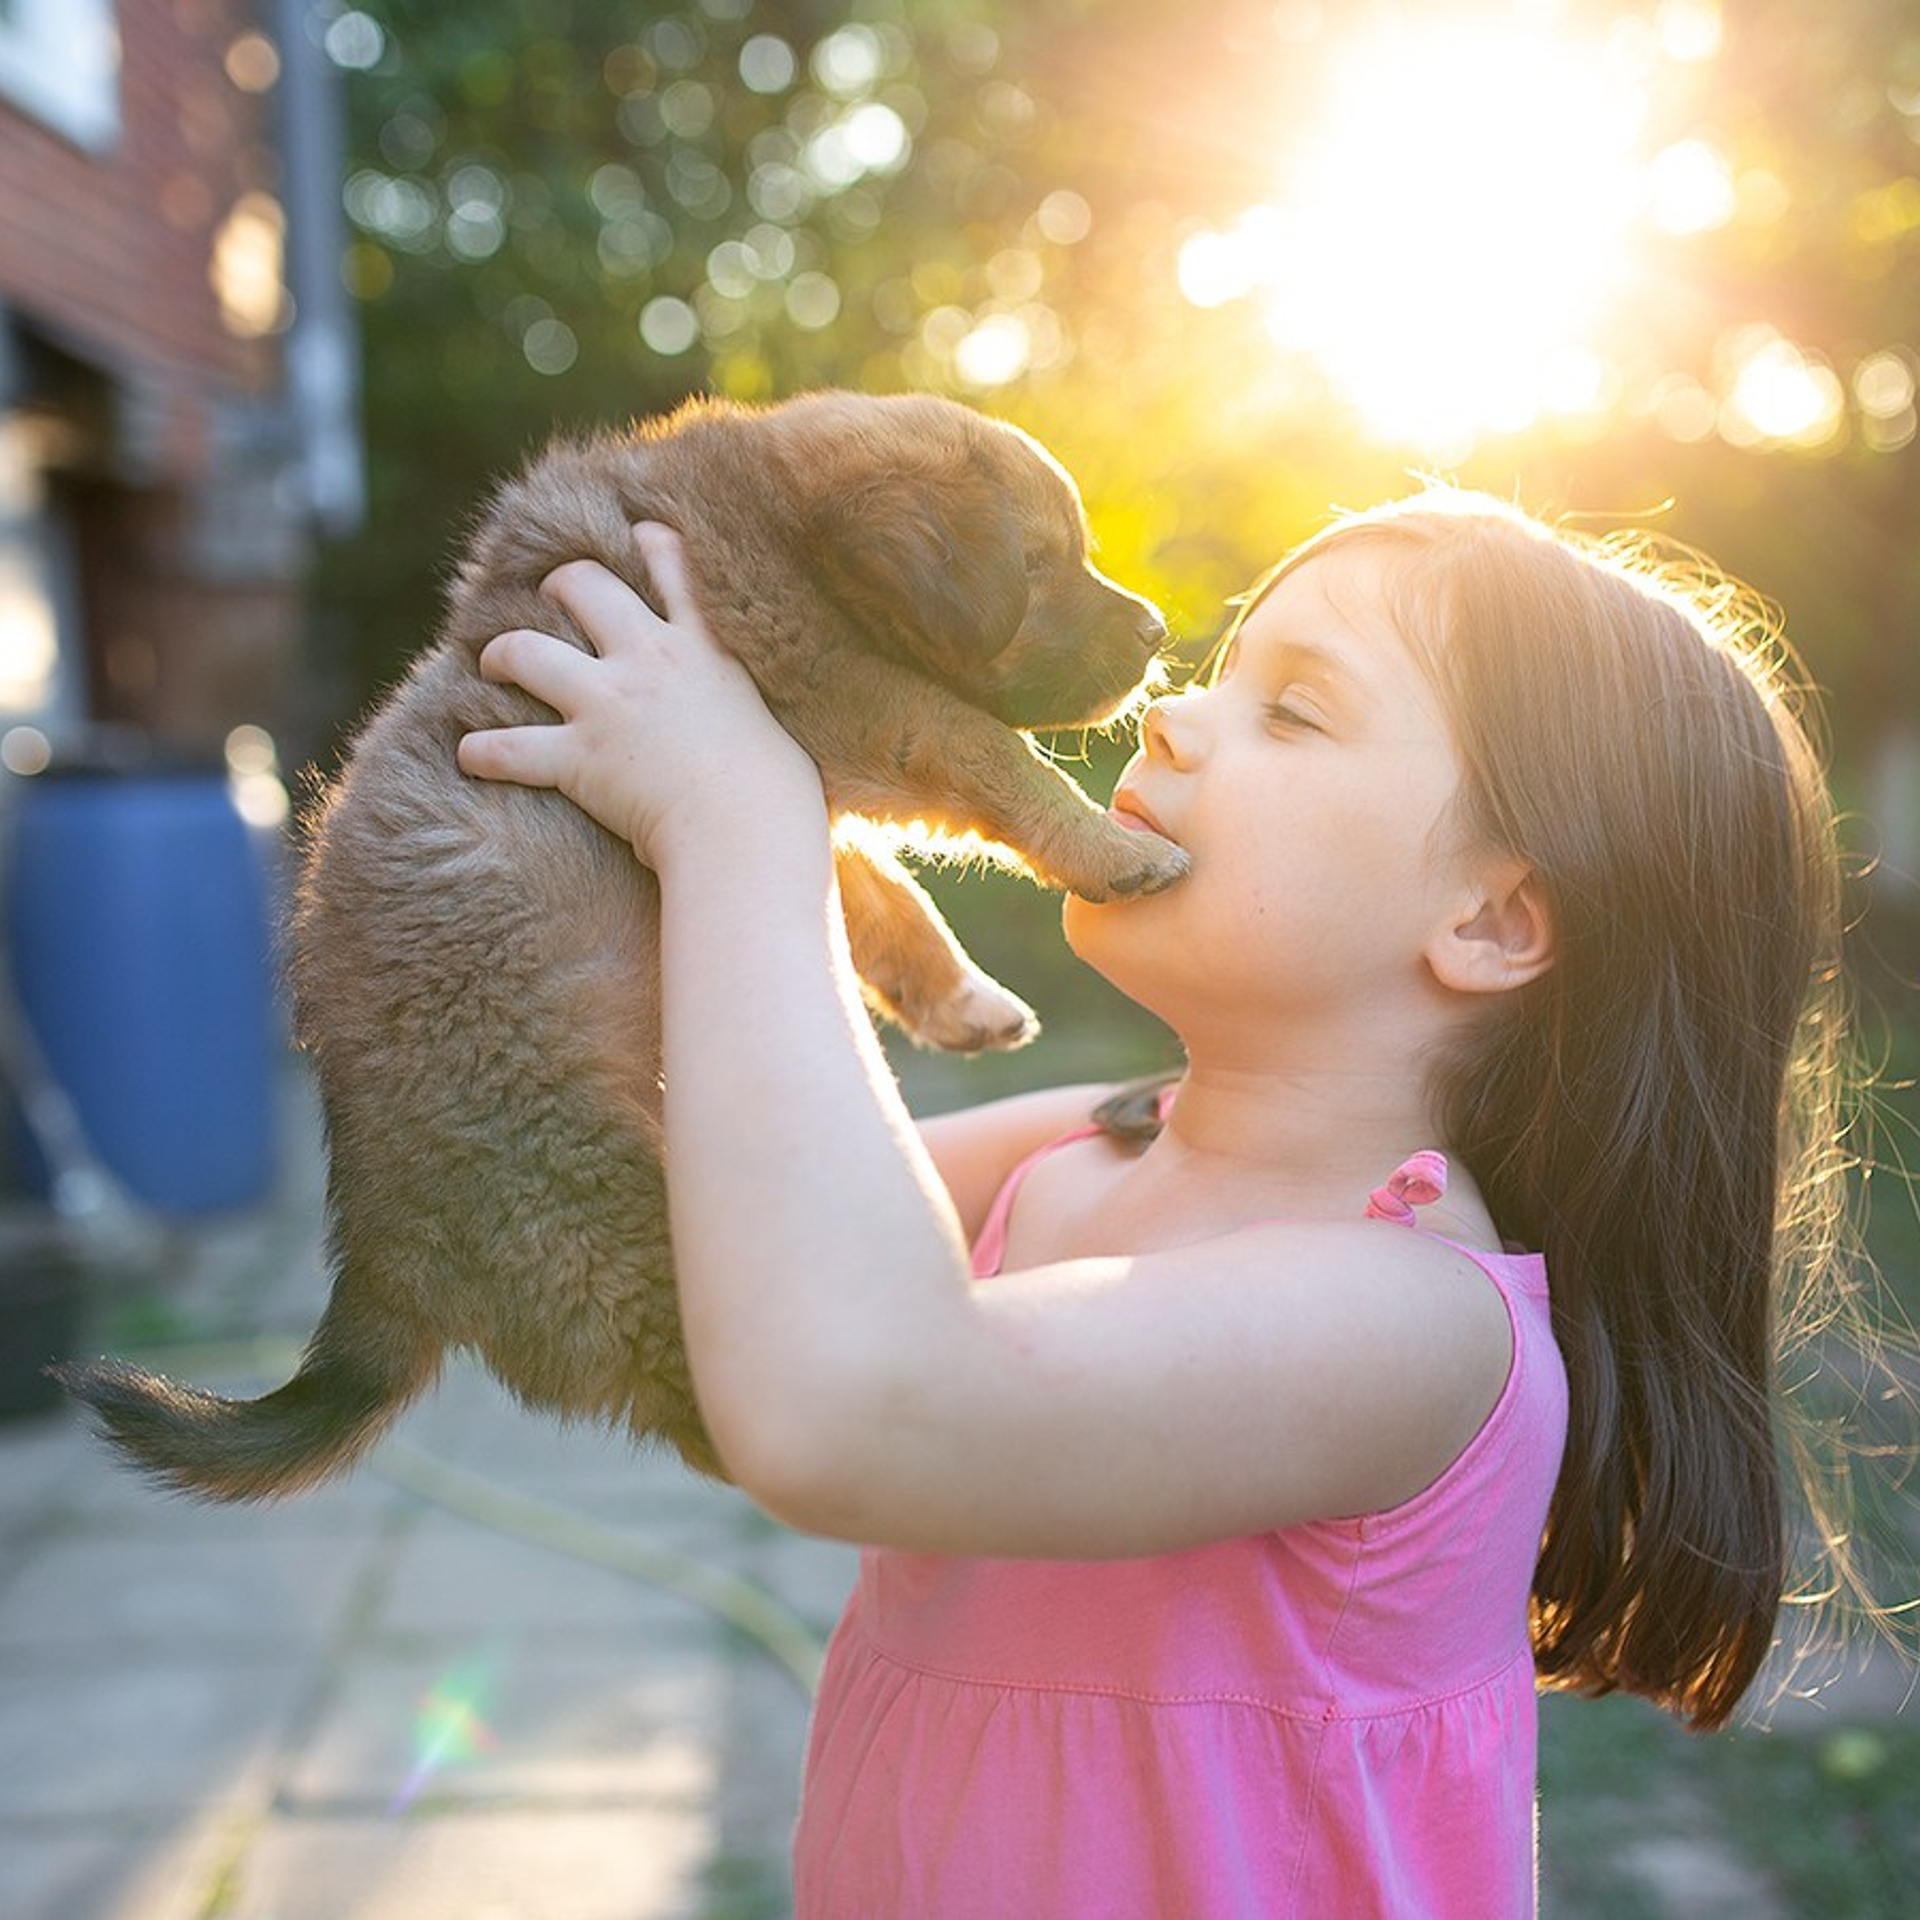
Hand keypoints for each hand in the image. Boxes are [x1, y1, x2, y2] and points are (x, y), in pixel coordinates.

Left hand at [457, 523, 825, 867]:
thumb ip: (753, 714)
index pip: (672, 566)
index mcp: (706, 649)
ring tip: (491, 664)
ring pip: (525, 650)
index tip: (637, 537)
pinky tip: (468, 755)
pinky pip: (509, 747)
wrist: (748, 830)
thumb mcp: (779, 729)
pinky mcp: (578, 757)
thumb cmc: (779, 796)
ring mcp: (607, 704)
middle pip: (583, 586)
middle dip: (559, 587)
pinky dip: (482, 752)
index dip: (650, 544)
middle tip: (549, 601)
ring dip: (501, 654)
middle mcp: (649, 660)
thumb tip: (759, 739)